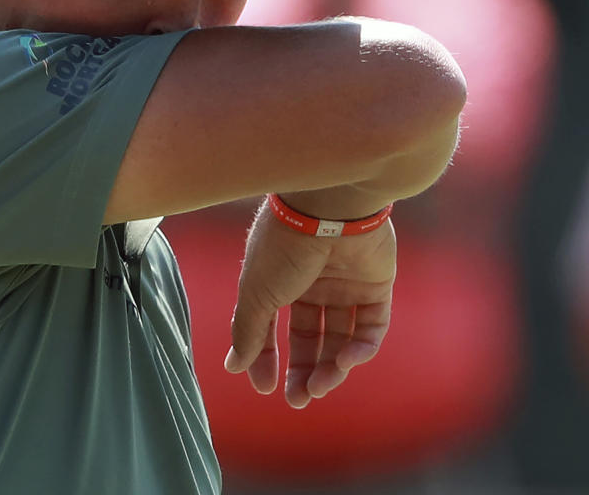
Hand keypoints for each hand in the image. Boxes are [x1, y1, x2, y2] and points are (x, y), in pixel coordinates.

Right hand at [224, 209, 395, 407]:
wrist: (328, 210)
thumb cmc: (284, 246)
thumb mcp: (257, 293)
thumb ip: (249, 331)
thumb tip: (233, 366)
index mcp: (281, 280)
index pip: (274, 327)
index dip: (269, 358)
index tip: (265, 387)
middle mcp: (313, 283)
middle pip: (310, 337)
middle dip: (304, 371)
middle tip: (299, 400)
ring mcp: (347, 284)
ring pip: (341, 337)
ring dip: (332, 366)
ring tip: (320, 386)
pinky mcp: (377, 285)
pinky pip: (372, 326)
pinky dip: (361, 349)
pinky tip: (345, 361)